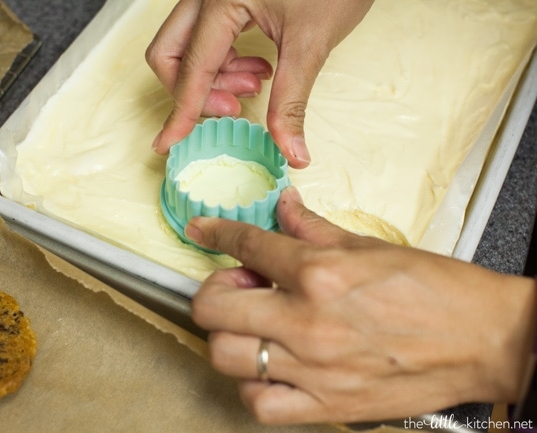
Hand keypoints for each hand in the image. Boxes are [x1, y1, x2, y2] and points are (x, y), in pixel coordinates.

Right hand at [146, 0, 373, 168]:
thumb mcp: (312, 43)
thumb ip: (292, 101)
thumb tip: (292, 152)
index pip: (191, 67)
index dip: (181, 112)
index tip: (167, 143)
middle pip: (170, 54)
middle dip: (194, 92)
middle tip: (234, 109)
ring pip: (186, 48)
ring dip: (213, 79)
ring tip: (257, 85)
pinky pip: (206, 39)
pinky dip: (224, 63)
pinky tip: (258, 69)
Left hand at [186, 187, 535, 424]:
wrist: (486, 341)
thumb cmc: (438, 292)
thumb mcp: (370, 246)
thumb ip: (314, 228)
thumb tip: (285, 208)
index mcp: (321, 274)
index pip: (246, 245)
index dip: (216, 233)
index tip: (203, 230)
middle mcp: (309, 322)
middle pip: (213, 309)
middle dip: (213, 292)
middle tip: (235, 288)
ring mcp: (314, 369)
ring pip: (226, 357)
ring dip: (229, 338)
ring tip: (253, 328)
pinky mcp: (328, 407)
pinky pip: (260, 405)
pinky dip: (253, 387)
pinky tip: (270, 370)